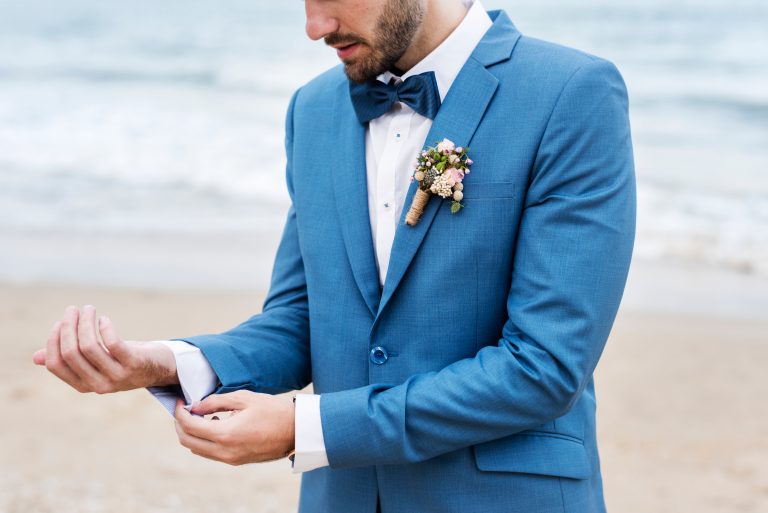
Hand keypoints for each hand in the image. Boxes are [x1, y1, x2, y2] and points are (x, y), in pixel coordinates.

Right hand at [32, 305, 178, 392]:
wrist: (160, 368)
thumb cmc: (124, 361)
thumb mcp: (96, 362)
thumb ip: (71, 360)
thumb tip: (36, 357)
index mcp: (83, 385)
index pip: (57, 364)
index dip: (53, 341)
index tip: (59, 322)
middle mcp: (98, 385)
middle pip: (71, 353)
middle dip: (68, 326)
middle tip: (73, 309)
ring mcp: (117, 375)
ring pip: (89, 346)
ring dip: (85, 322)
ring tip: (88, 309)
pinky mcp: (134, 364)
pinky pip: (113, 343)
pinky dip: (105, 327)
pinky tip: (105, 320)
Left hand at [173, 390, 294, 465]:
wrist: (296, 431)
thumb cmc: (274, 410)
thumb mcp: (245, 398)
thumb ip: (216, 401)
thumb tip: (196, 406)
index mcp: (225, 434)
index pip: (189, 426)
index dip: (179, 413)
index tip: (180, 401)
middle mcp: (224, 451)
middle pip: (187, 441)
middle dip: (180, 424)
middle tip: (184, 409)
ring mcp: (230, 459)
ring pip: (197, 449)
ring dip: (191, 434)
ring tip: (199, 415)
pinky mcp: (236, 461)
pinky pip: (210, 453)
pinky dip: (204, 440)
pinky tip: (214, 424)